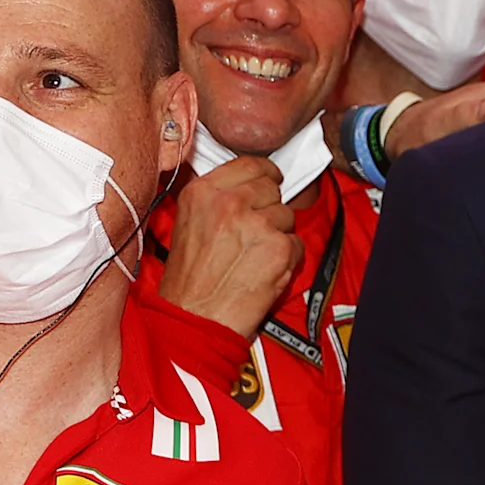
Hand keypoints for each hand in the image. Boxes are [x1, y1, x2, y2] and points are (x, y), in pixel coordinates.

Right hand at [156, 156, 300, 338]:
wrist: (194, 320)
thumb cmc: (188, 282)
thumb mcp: (187, 223)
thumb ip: (214, 199)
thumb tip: (244, 184)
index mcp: (202, 193)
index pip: (250, 164)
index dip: (264, 174)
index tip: (268, 181)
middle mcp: (229, 203)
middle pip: (271, 189)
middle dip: (268, 209)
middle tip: (252, 233)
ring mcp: (257, 225)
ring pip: (286, 216)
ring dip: (277, 235)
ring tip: (252, 257)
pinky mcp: (279, 249)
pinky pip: (296, 243)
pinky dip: (287, 258)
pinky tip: (263, 270)